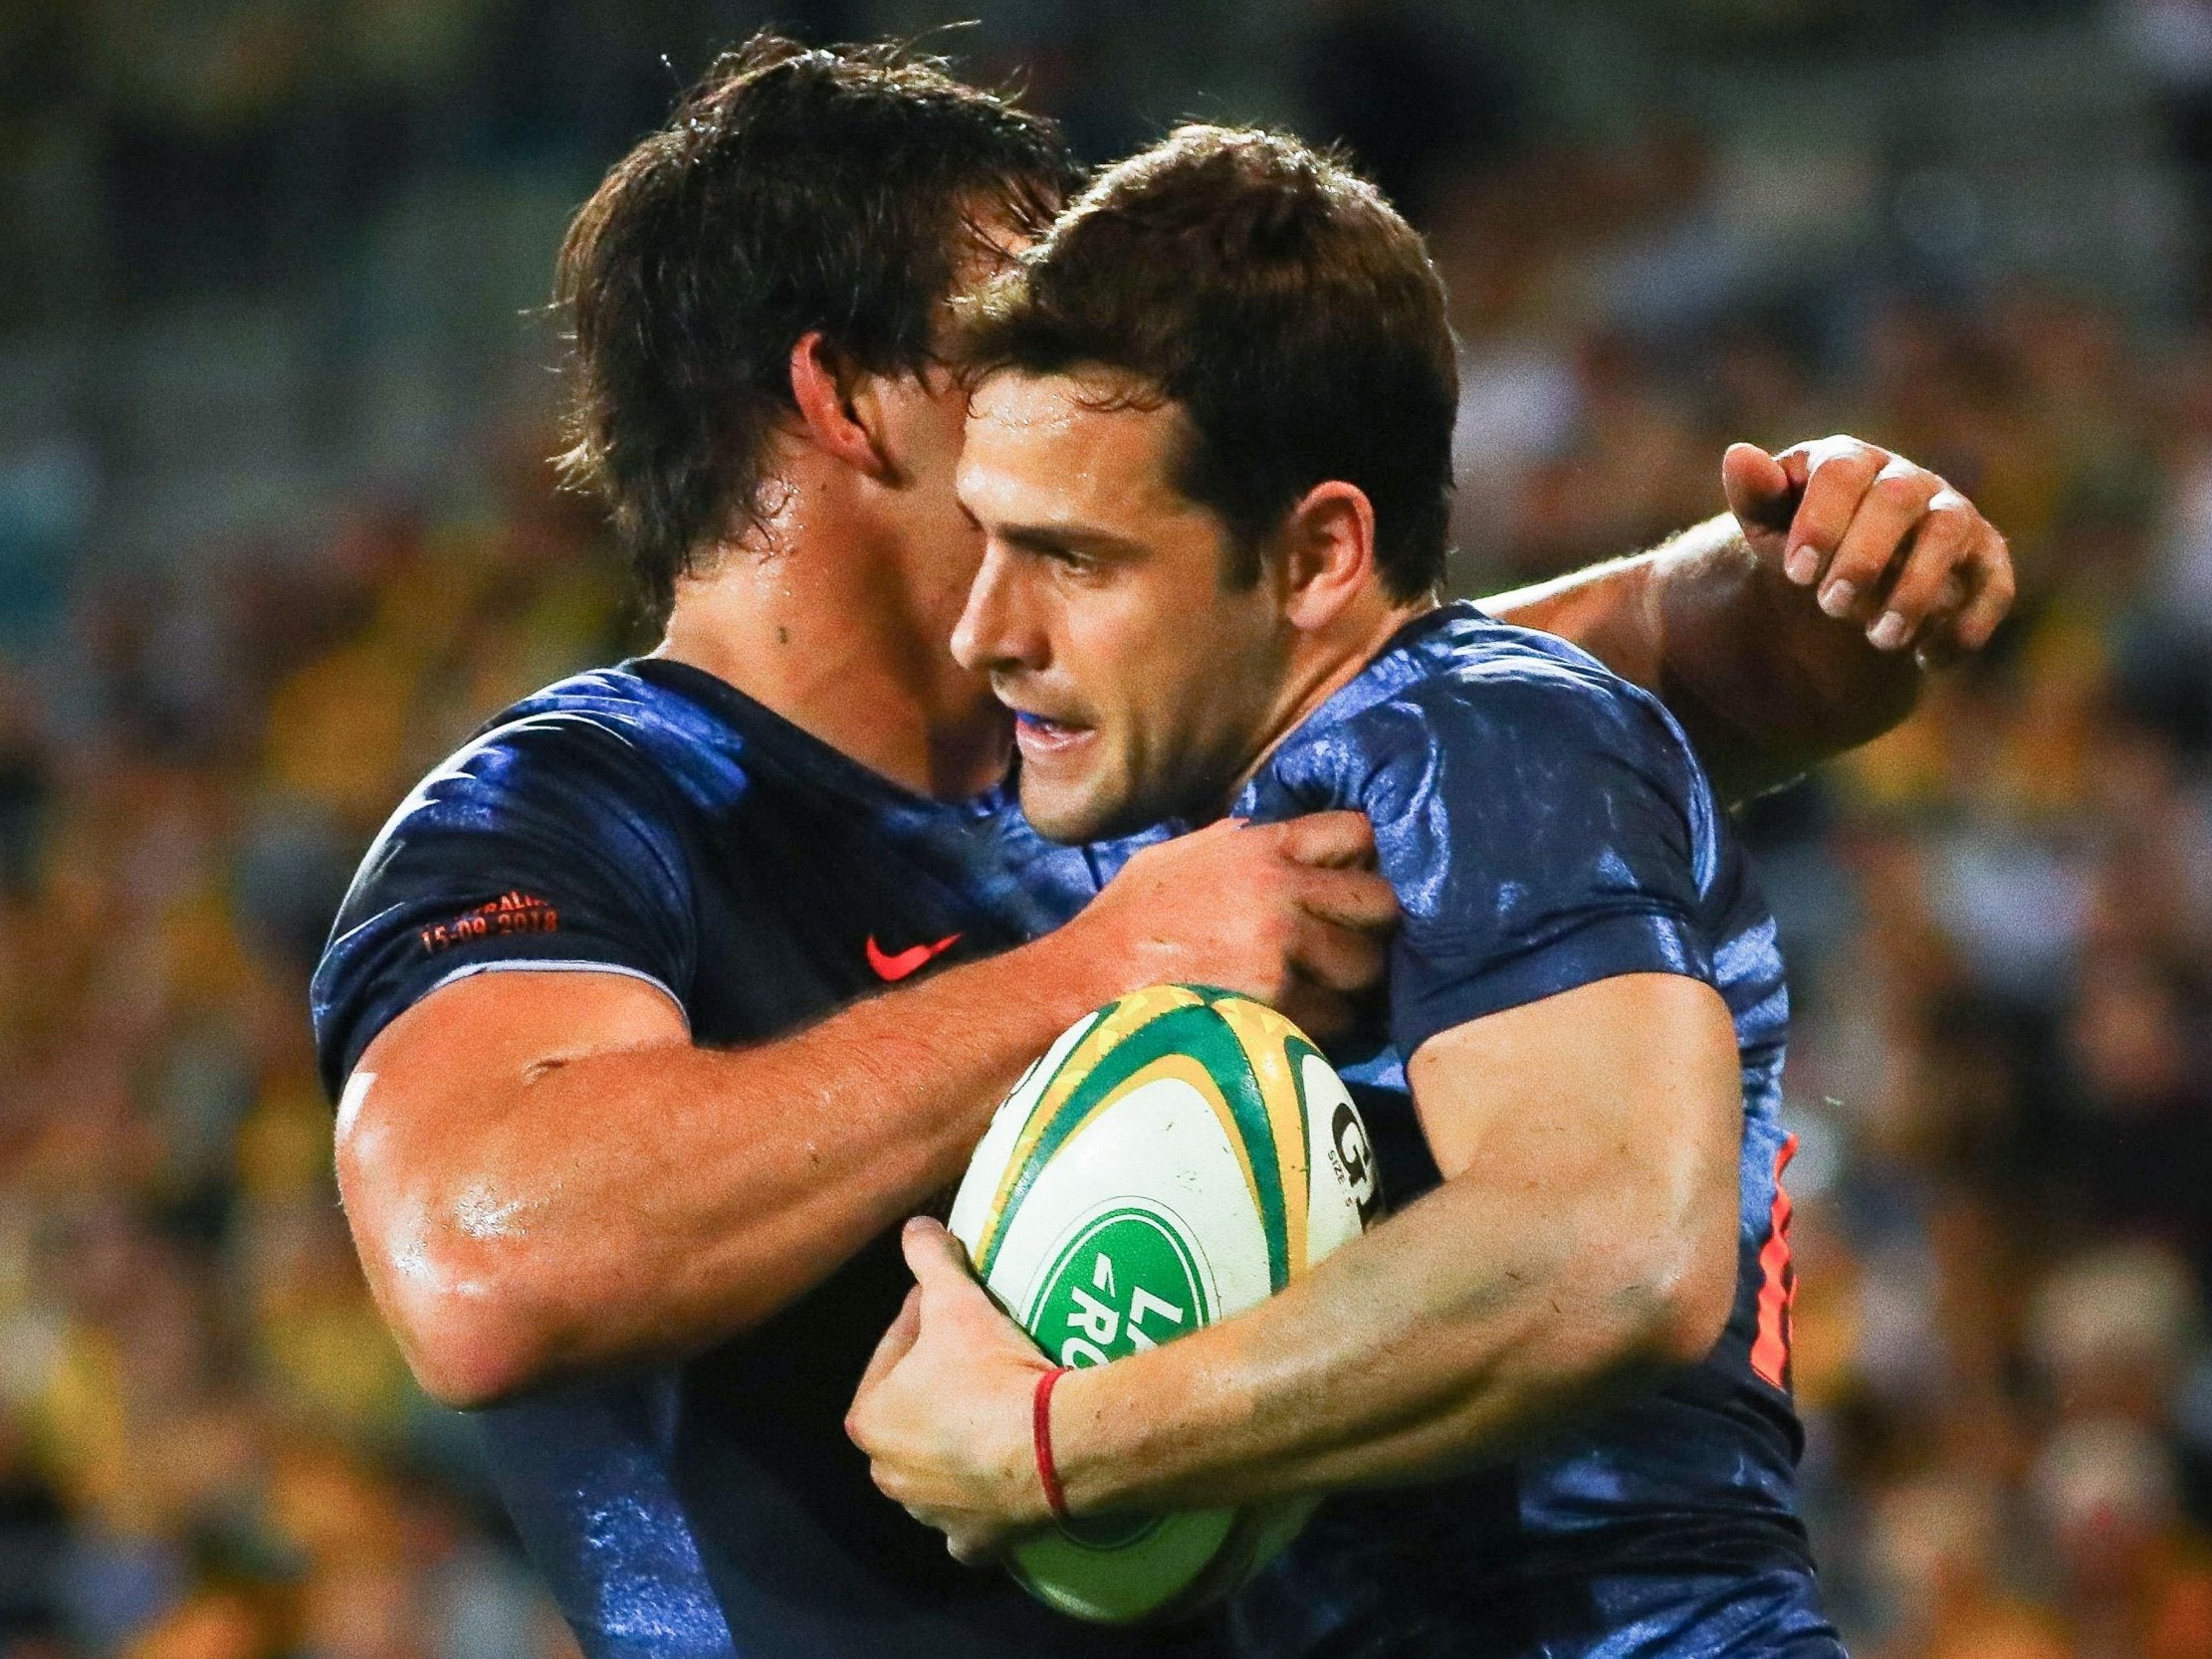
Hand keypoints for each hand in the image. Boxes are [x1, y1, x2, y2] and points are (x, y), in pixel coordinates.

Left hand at [845, 1218, 1055, 1562]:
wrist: (1047, 1449)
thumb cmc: (986, 1373)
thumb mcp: (954, 1301)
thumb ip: (929, 1258)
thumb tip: (916, 1225)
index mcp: (869, 1419)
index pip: (891, 1355)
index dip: (922, 1322)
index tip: (953, 1305)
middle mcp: (887, 1473)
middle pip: (911, 1414)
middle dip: (935, 1386)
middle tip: (978, 1354)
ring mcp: (930, 1513)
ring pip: (936, 1470)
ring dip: (956, 1442)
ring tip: (997, 1407)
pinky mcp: (975, 1540)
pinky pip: (973, 1522)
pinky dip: (982, 1507)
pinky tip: (1001, 1483)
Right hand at [1056, 812, 1398, 1041]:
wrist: (1081, 988)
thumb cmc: (1122, 928)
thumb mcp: (1172, 861)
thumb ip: (1232, 846)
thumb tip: (1274, 839)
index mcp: (1258, 848)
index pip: (1356, 833)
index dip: (1364, 861)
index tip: (1351, 887)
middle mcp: (1279, 891)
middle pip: (1380, 904)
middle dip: (1370, 930)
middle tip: (1348, 950)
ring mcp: (1282, 952)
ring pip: (1366, 969)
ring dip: (1350, 986)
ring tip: (1323, 995)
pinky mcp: (1279, 1008)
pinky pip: (1337, 1020)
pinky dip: (1325, 1028)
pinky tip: (1297, 1027)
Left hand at [1722, 436, 2013, 665]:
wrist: (1846, 573)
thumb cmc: (1802, 540)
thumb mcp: (1768, 524)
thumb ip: (1755, 495)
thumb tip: (1738, 455)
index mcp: (1850, 462)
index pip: (1841, 471)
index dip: (1820, 521)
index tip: (1795, 574)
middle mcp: (1907, 480)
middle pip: (1897, 498)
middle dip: (1864, 557)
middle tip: (1829, 607)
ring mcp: (1952, 515)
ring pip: (1949, 532)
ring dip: (1917, 589)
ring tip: (1880, 641)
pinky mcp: (1986, 558)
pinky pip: (1995, 583)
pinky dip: (1968, 622)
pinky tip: (1928, 659)